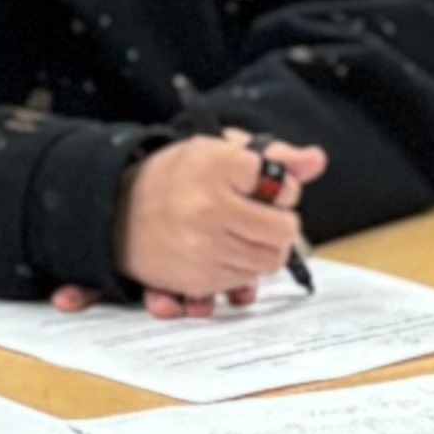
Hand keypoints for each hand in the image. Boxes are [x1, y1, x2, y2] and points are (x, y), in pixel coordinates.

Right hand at [93, 134, 324, 318]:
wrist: (116, 210)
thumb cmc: (177, 176)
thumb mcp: (221, 149)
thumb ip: (274, 155)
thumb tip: (317, 161)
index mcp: (217, 167)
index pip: (285, 187)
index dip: (282, 188)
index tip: (264, 186)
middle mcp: (209, 209)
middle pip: (285, 229)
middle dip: (280, 223)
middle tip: (261, 216)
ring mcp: (203, 248)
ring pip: (270, 260)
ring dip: (263, 248)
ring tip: (239, 232)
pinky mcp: (196, 280)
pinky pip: (245, 283)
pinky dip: (243, 270)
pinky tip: (224, 250)